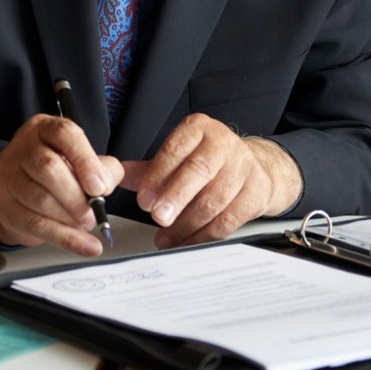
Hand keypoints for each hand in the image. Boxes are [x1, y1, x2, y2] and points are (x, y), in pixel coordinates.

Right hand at [0, 114, 122, 255]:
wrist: (20, 190)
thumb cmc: (57, 171)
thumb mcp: (83, 162)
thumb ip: (102, 169)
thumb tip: (104, 184)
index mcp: (44, 129)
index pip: (64, 135)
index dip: (84, 160)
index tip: (99, 187)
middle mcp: (23, 147)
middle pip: (48, 168)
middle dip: (76, 196)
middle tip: (93, 214)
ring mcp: (8, 175)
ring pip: (40, 199)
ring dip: (70, 218)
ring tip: (85, 224)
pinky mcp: (4, 204)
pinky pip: (35, 224)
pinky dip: (64, 238)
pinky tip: (84, 246)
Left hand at [118, 115, 302, 247]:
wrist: (254, 167)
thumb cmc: (207, 162)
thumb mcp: (177, 157)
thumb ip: (147, 169)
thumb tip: (113, 176)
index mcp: (198, 128)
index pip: (176, 149)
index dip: (159, 175)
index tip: (143, 199)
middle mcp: (223, 143)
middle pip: (199, 171)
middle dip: (176, 197)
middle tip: (157, 217)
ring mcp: (244, 167)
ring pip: (214, 200)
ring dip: (187, 223)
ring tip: (166, 236)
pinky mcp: (256, 192)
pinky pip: (229, 220)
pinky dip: (205, 235)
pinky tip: (187, 241)